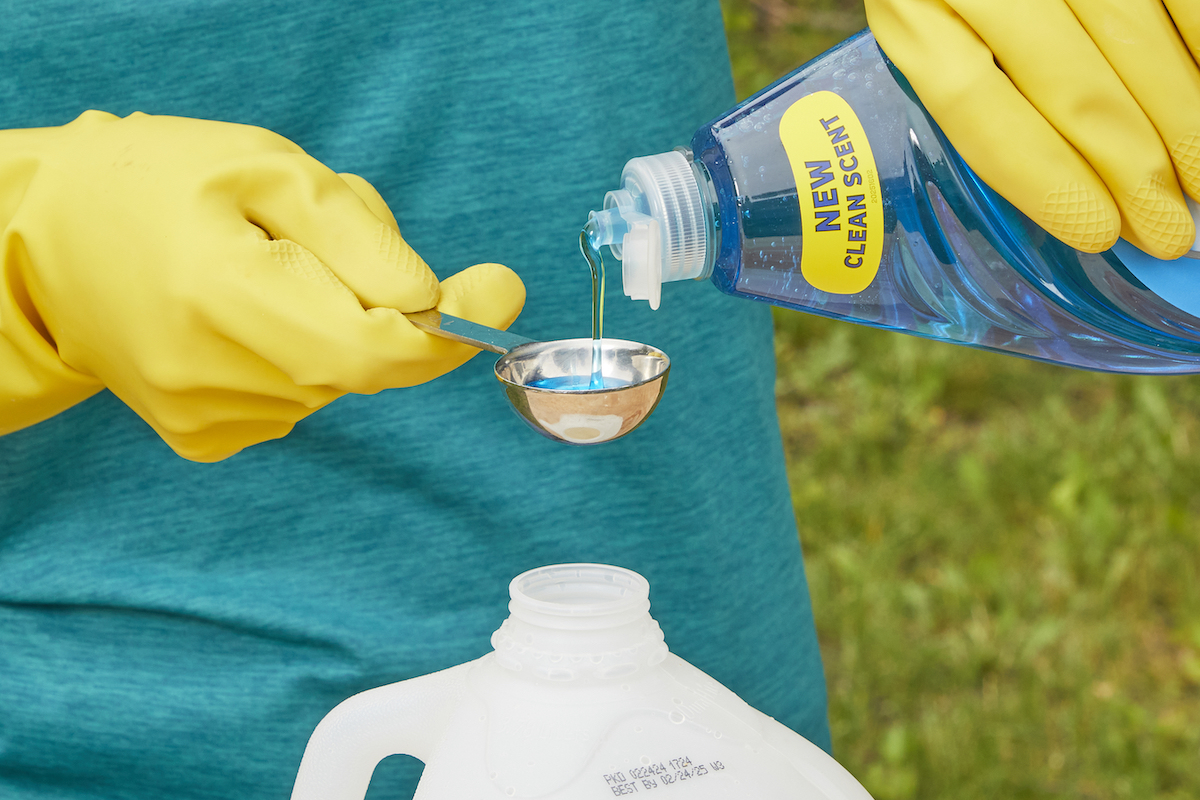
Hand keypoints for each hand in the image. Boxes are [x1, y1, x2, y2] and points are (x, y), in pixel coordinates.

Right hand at [0, 111, 524, 460]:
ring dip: (334, 327)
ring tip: (266, 273)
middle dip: (380, 310)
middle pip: (361, 366)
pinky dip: (299, 357)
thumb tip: (440, 303)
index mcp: (222, 297)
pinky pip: (297, 399)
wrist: (43, 243)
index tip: (497, 288)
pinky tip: (246, 316)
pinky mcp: (202, 436)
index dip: (448, 331)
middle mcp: (210, 376)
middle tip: (326, 249)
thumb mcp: (269, 169)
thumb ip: (362, 240)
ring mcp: (204, 417)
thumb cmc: (158, 185)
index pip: (375, 351)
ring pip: (332, 382)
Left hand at [865, 0, 1199, 258]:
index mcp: (914, 8)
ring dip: (1179, 117)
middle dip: (1127, 164)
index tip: (1094, 229)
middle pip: (1065, 76)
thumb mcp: (935, 38)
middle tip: (1166, 231)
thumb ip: (977, 100)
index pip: (969, 97)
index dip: (1036, 169)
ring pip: (1133, 32)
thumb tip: (1069, 193)